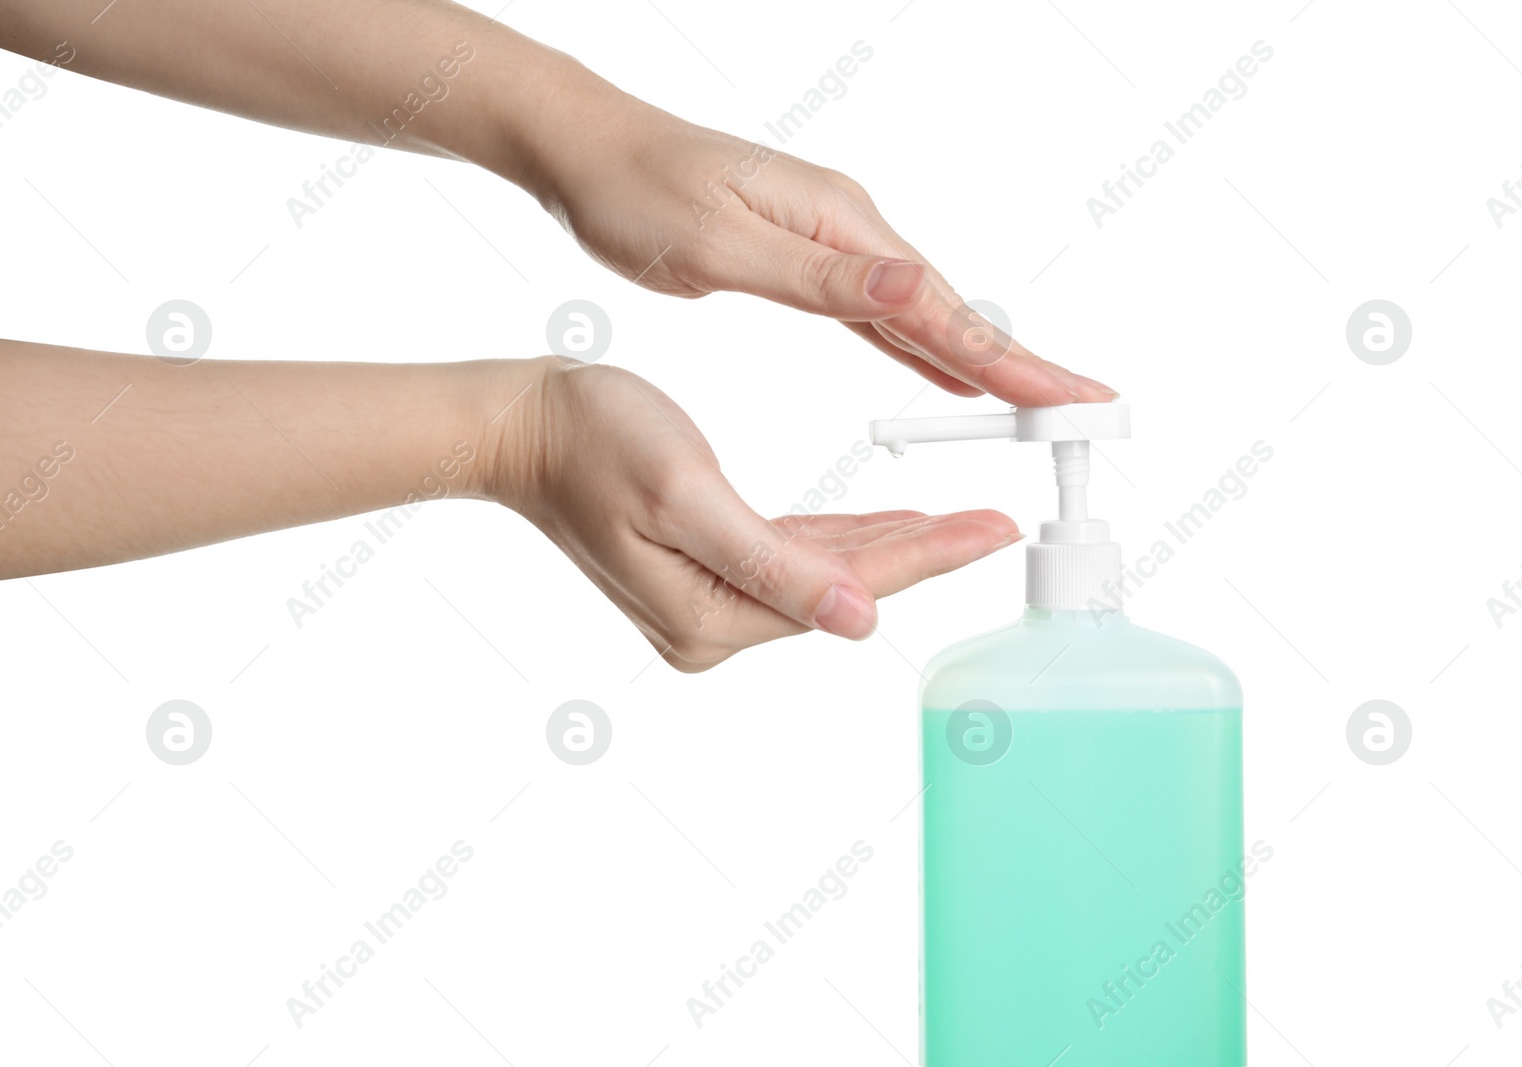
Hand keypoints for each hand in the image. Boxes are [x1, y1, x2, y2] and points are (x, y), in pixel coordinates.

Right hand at [486, 357, 1021, 670]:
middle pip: (843, 586)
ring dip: (890, 547)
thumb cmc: (593, 442)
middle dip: (924, 553)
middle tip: (997, 524)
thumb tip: (858, 620)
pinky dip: (843, 540)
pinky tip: (884, 527)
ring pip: (824, 574)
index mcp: (711, 618)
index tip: (994, 530)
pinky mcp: (704, 576)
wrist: (524, 430)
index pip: (847, 587)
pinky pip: (792, 560)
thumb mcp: (686, 494)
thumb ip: (773, 564)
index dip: (928, 556)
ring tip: (959, 523)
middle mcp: (712, 626)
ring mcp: (706, 606)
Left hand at [524, 76, 1117, 407]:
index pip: (940, 307)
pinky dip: (921, 345)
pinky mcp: (804, 257)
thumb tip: (917, 291)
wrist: (587, 152)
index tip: (1068, 395)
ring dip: (979, 357)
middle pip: (950, 310)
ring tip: (1034, 397)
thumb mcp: (723, 245)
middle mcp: (848, 229)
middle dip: (1017, 362)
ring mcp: (830, 242)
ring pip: (921, 313)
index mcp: (838, 224)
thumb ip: (822, 278)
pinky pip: (881, 314)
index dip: (1007, 358)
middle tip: (1081, 407)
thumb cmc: (640, 194)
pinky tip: (942, 366)